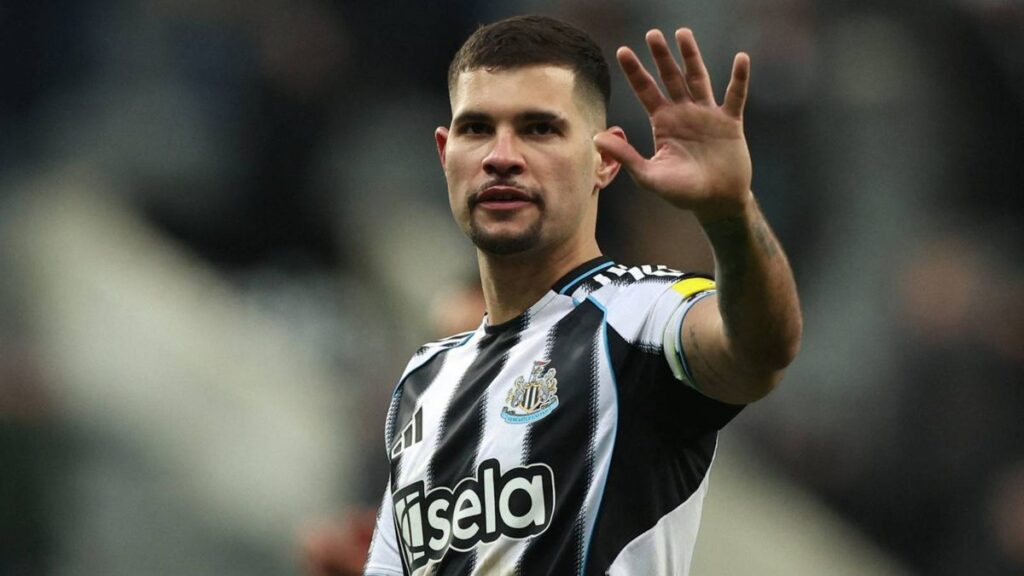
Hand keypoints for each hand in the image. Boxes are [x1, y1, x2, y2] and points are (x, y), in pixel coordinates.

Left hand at [595, 28, 752, 222]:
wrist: (716, 203)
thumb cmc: (682, 192)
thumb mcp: (649, 175)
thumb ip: (625, 155)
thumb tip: (596, 138)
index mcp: (663, 122)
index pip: (645, 90)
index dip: (635, 72)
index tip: (622, 51)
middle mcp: (683, 113)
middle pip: (670, 78)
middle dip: (661, 57)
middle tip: (652, 34)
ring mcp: (707, 115)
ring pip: (698, 78)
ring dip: (691, 57)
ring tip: (683, 33)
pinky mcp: (730, 122)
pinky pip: (735, 96)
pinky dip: (739, 78)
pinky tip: (741, 59)